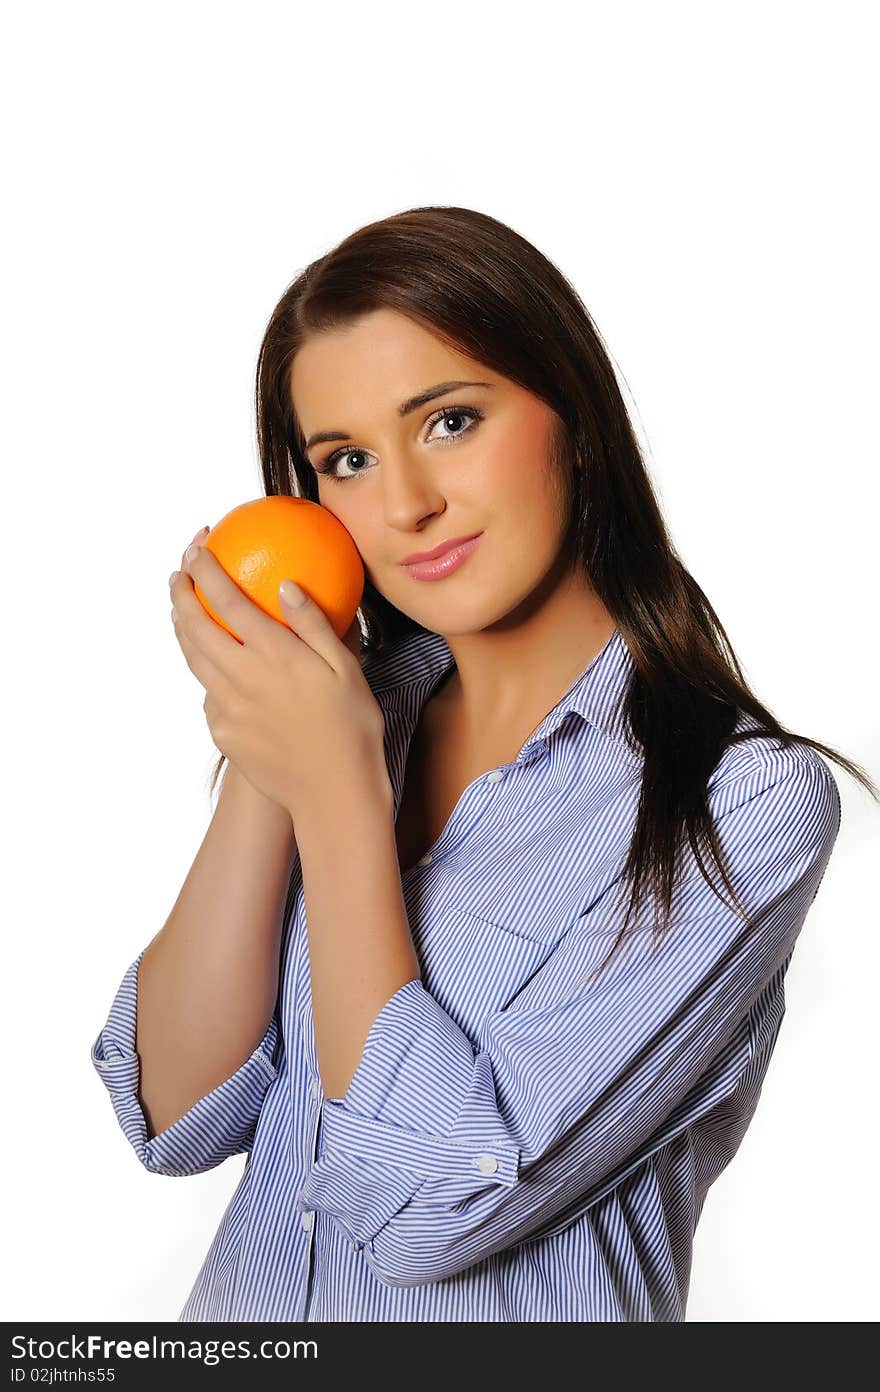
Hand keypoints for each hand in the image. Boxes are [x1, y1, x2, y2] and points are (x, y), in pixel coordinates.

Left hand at [169, 532, 386, 813]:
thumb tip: (286, 586)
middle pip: (193, 627)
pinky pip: (208, 694)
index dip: (204, 570)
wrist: (333, 792)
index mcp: (274, 655)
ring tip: (183, 610)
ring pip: (193, 660)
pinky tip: (217, 668)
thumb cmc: (352, 727)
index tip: (196, 548)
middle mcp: (241, 678)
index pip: (225, 601)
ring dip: (183, 629)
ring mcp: (227, 708)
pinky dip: (207, 672)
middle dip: (179, 593)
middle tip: (177, 573)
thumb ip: (314, 625)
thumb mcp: (346, 669)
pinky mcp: (222, 732)